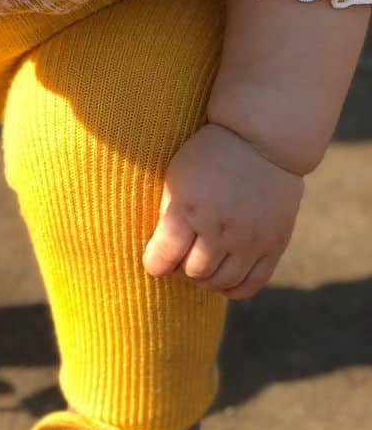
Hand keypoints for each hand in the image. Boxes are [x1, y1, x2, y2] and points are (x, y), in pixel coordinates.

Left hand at [142, 122, 303, 299]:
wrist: (261, 142)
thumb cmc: (209, 156)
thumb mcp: (176, 177)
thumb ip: (167, 214)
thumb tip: (157, 250)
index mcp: (190, 209)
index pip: (164, 258)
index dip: (154, 265)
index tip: (154, 261)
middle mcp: (221, 229)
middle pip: (194, 273)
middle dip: (180, 270)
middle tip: (180, 257)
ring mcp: (251, 239)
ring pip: (221, 282)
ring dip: (205, 279)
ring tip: (201, 263)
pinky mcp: (275, 244)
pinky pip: (252, 284)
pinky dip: (233, 288)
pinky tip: (224, 276)